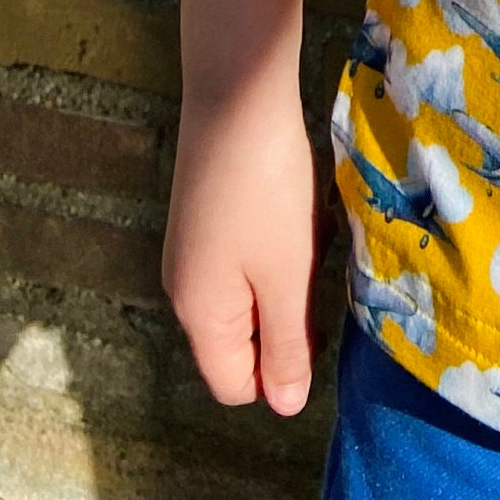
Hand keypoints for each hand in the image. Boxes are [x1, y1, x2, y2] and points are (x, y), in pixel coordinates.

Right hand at [162, 72, 327, 417]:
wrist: (237, 93)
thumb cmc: (265, 189)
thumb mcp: (286, 274)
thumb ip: (286, 344)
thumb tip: (285, 407)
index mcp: (199, 313)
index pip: (234, 385)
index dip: (280, 371)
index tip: (315, 321)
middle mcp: (185, 287)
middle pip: (241, 339)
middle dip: (286, 314)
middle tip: (311, 266)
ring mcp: (193, 247)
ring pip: (249, 293)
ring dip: (285, 273)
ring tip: (303, 228)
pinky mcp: (206, 214)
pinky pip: (246, 255)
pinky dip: (275, 241)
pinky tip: (291, 204)